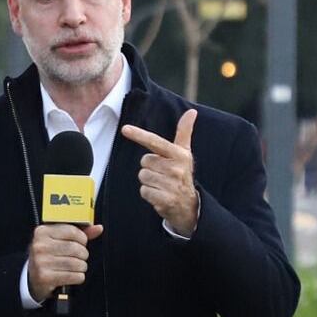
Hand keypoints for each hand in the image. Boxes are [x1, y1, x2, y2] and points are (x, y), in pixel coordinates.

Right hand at [27, 223, 103, 301]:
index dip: (82, 238)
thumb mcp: (59, 240)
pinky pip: (74, 276)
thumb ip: (78, 233)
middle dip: (83, 254)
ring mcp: (41, 262)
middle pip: (75, 248)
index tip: (81, 243)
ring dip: (81, 267)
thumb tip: (98, 228)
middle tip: (79, 257)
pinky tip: (72, 275)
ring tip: (75, 267)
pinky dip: (78, 277)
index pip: (72, 231)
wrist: (33, 278)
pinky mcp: (45, 277)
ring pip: (76, 263)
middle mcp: (40, 246)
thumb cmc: (48, 257)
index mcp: (42, 232)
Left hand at [120, 109, 198, 236]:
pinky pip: (143, 191)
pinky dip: (148, 194)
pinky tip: (159, 195)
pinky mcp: (165, 199)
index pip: (155, 142)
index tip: (125, 129)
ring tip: (161, 185)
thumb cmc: (182, 174)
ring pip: (143, 176)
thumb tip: (191, 111)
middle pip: (144, 161)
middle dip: (150, 168)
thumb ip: (184, 132)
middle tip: (163, 174)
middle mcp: (176, 169)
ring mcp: (171, 185)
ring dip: (148, 181)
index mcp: (179, 155)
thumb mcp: (184, 153)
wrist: (189, 205)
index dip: (140, 135)